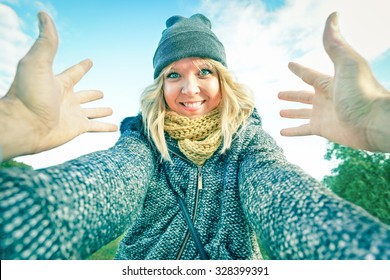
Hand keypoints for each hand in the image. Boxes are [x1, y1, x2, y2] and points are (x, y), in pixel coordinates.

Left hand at [0, 12, 117, 160]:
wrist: (24, 125)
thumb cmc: (28, 94)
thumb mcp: (38, 62)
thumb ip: (46, 42)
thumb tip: (43, 14)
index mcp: (59, 83)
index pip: (74, 73)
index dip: (83, 67)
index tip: (90, 61)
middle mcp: (66, 99)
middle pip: (84, 95)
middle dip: (93, 94)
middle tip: (101, 92)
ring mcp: (72, 115)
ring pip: (91, 112)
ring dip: (100, 111)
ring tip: (111, 109)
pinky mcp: (76, 129)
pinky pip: (96, 127)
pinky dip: (106, 127)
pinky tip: (116, 128)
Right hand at [278, 12, 389, 151]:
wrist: (372, 121)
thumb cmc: (361, 91)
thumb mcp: (346, 63)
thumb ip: (335, 43)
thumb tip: (332, 15)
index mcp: (329, 82)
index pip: (309, 75)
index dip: (298, 70)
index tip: (289, 65)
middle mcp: (326, 98)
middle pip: (303, 96)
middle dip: (291, 95)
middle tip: (278, 94)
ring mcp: (324, 115)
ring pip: (302, 113)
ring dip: (291, 113)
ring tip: (280, 113)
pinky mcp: (322, 130)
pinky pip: (303, 130)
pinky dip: (293, 132)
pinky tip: (282, 133)